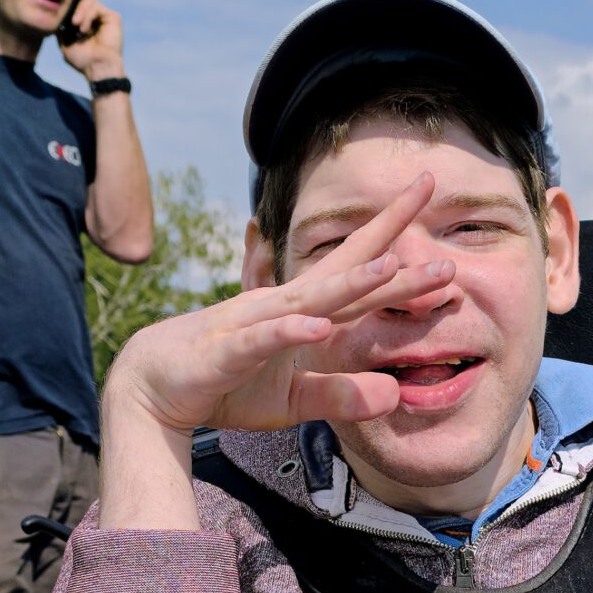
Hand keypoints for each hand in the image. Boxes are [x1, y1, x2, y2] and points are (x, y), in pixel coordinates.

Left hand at [58, 0, 125, 82]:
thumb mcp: (65, 42)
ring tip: (75, 26)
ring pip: (88, 0)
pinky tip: (84, 29)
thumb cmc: (82, 60)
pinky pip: (95, 7)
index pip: (77, 2)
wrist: (97, 68)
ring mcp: (104, 16)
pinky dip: (87, 16)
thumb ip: (61, 27)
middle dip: (73, 2)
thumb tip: (54, 13)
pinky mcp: (112, 16)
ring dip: (79, 12)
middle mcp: (95, 16)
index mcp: (85, 21)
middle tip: (71, 21)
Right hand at [107, 173, 453, 440]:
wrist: (154, 388)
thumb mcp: (295, 400)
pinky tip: (318, 327)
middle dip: (387, 235)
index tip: (438, 219)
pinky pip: (261, 339)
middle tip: (428, 193)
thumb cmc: (226, 383)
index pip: (358, 274)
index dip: (397, 246)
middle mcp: (283, 307)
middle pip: (344, 268)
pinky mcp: (227, 353)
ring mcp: (254, 325)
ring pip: (308, 299)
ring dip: (349, 283)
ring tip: (392, 265)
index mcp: (304, 313)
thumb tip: (395, 395)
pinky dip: (289, 332)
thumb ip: (343, 394)